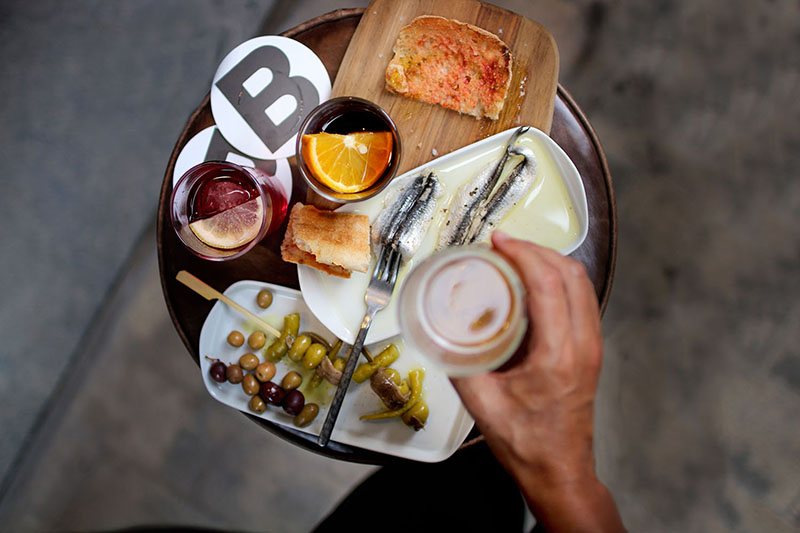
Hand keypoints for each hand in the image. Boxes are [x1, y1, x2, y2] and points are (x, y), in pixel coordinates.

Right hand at [451, 232, 623, 531]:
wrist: (559, 471)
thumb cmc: (525, 443)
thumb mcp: (480, 404)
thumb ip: (458, 363)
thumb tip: (439, 327)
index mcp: (557, 356)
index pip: (549, 285)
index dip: (523, 254)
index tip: (499, 242)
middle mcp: (583, 346)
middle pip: (571, 274)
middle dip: (536, 250)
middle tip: (504, 245)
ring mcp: (593, 347)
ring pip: (582, 283)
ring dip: (550, 262)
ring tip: (516, 257)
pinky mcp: (592, 350)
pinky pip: (582, 299)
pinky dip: (559, 280)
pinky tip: (533, 283)